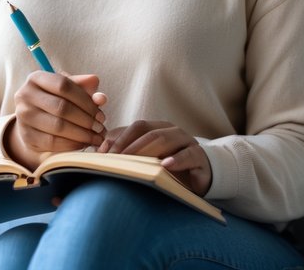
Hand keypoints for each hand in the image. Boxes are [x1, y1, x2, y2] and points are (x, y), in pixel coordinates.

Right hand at [7, 72, 107, 170]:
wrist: (35, 121)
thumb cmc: (57, 100)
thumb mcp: (70, 89)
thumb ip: (86, 89)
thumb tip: (101, 98)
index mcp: (36, 78)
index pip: (64, 85)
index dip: (85, 100)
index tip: (100, 113)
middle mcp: (25, 95)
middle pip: (61, 107)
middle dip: (86, 119)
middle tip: (100, 128)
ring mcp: (23, 116)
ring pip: (58, 126)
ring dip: (82, 134)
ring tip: (96, 138)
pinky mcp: (26, 136)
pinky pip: (52, 142)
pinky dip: (71, 144)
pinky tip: (83, 144)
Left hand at [97, 120, 211, 195]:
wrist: (203, 175)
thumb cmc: (170, 168)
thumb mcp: (147, 160)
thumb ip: (127, 152)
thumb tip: (100, 151)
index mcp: (158, 128)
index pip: (135, 127)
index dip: (118, 138)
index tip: (102, 155)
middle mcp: (172, 131)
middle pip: (148, 132)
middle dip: (128, 145)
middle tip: (113, 161)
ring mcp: (187, 142)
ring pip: (165, 139)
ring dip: (147, 150)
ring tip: (132, 162)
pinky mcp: (199, 157)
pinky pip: (188, 155)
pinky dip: (177, 159)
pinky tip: (166, 165)